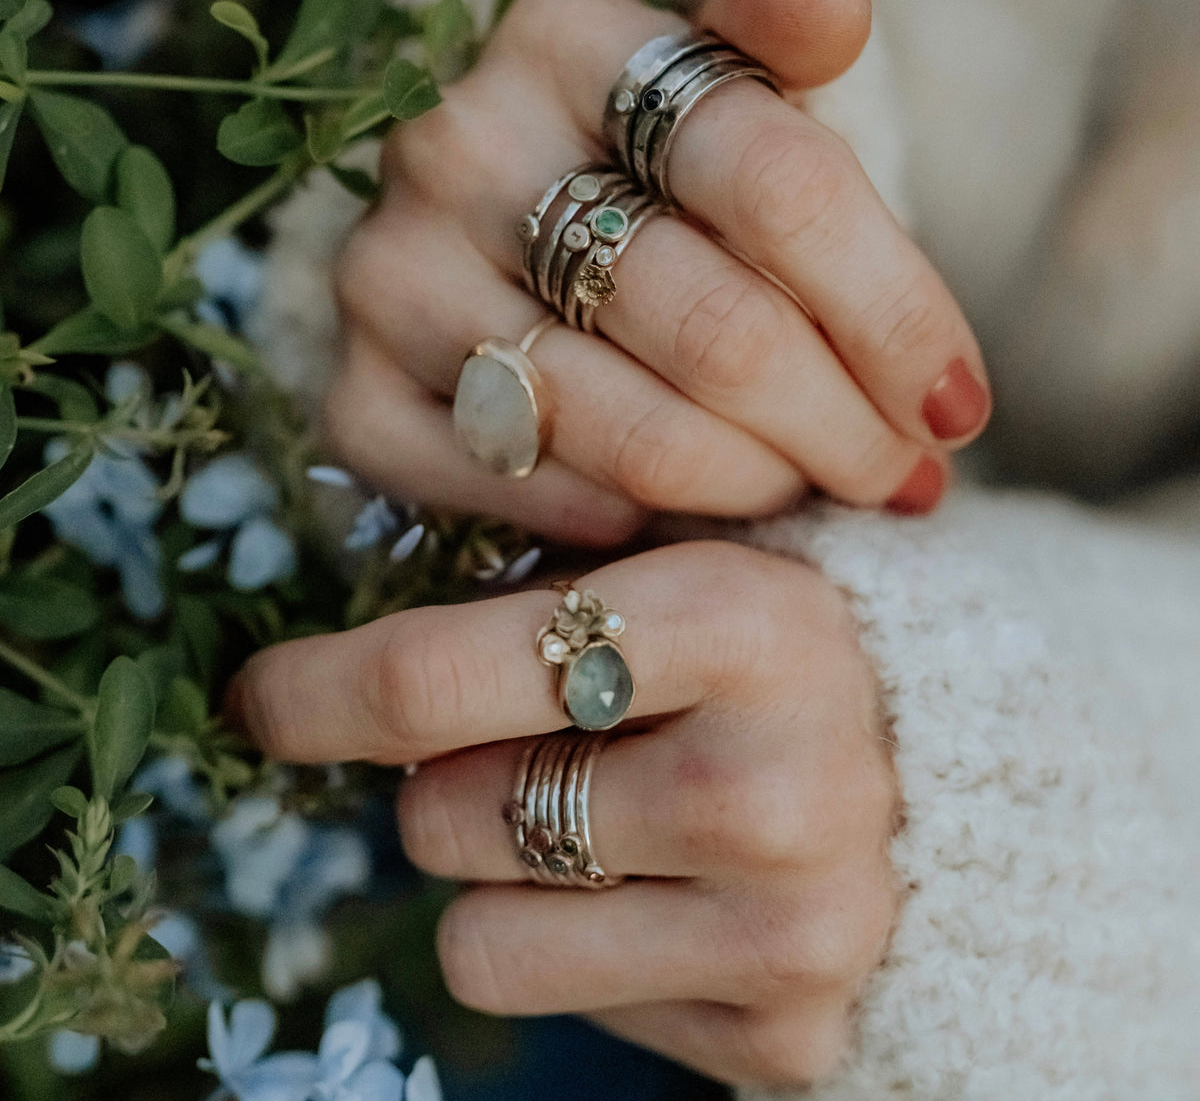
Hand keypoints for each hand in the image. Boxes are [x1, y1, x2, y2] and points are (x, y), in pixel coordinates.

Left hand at [228, 542, 898, 1086]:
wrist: (958, 771)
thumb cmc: (776, 651)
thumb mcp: (687, 568)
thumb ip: (544, 596)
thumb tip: (340, 673)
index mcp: (739, 621)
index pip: (445, 679)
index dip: (322, 691)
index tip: (264, 699)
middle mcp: (770, 782)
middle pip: (442, 814)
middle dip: (445, 780)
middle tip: (531, 746)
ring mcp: (788, 923)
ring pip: (478, 940)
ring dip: (500, 875)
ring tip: (600, 820)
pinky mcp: (786, 1029)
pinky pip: (562, 1004)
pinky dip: (573, 945)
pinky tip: (663, 890)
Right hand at [326, 0, 990, 544]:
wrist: (485, 233)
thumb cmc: (633, 174)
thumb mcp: (706, 84)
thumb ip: (768, 42)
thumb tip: (834, 10)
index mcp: (566, 40)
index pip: (778, 181)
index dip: (896, 314)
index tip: (955, 403)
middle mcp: (457, 151)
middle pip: (716, 328)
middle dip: (840, 430)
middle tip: (898, 477)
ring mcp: (392, 279)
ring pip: (626, 428)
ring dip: (751, 485)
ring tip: (809, 494)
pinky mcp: (358, 396)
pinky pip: (516, 490)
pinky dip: (619, 518)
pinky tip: (678, 514)